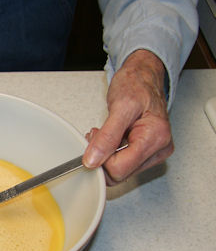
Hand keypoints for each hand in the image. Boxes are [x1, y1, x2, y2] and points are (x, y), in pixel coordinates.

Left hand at [82, 49, 173, 184]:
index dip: (100, 160)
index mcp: (156, 138)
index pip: (119, 169)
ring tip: (103, 134)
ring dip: (105, 156)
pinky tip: (109, 140)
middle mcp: (159, 149)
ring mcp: (154, 152)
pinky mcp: (147, 153)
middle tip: (96, 136)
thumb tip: (93, 160)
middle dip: (102, 158)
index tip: (92, 141)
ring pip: (120, 171)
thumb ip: (107, 137)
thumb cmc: (137, 86)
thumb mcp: (120, 107)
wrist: (143, 77)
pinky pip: (123, 163)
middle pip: (120, 173)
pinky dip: (110, 154)